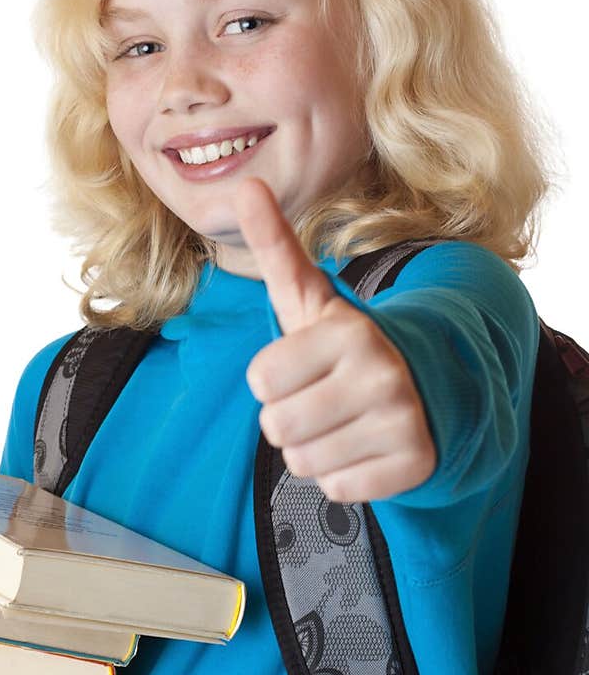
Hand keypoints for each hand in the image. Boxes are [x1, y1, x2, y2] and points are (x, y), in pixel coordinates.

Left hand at [234, 178, 436, 502]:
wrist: (428, 379)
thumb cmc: (346, 342)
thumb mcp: (310, 297)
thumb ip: (275, 245)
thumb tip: (245, 185)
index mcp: (348, 330)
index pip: (260, 382)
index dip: (272, 379)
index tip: (303, 366)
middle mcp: (382, 373)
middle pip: (276, 428)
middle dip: (288, 417)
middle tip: (322, 398)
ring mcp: (404, 420)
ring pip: (304, 463)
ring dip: (313, 448)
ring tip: (342, 421)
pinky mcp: (416, 463)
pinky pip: (339, 489)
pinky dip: (344, 475)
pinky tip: (365, 446)